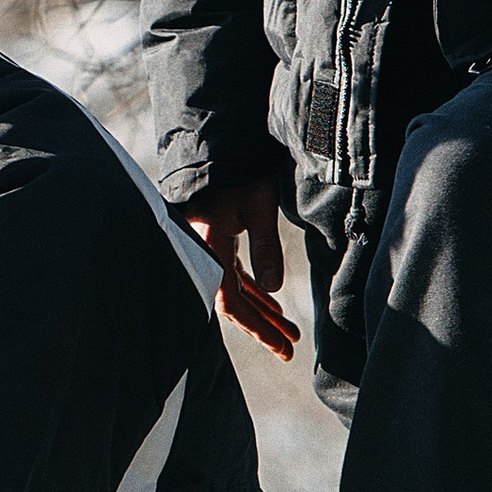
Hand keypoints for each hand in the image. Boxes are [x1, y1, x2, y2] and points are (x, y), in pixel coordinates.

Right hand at [177, 175, 301, 359]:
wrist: (214, 142)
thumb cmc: (236, 170)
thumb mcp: (257, 207)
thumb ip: (266, 249)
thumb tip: (274, 288)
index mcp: (209, 248)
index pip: (233, 302)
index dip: (258, 327)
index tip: (282, 346)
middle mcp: (203, 252)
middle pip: (233, 303)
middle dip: (262, 327)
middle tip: (288, 350)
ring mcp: (207, 247)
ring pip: (234, 289)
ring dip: (260, 309)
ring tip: (287, 330)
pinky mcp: (213, 239)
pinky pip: (231, 273)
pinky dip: (250, 289)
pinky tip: (269, 300)